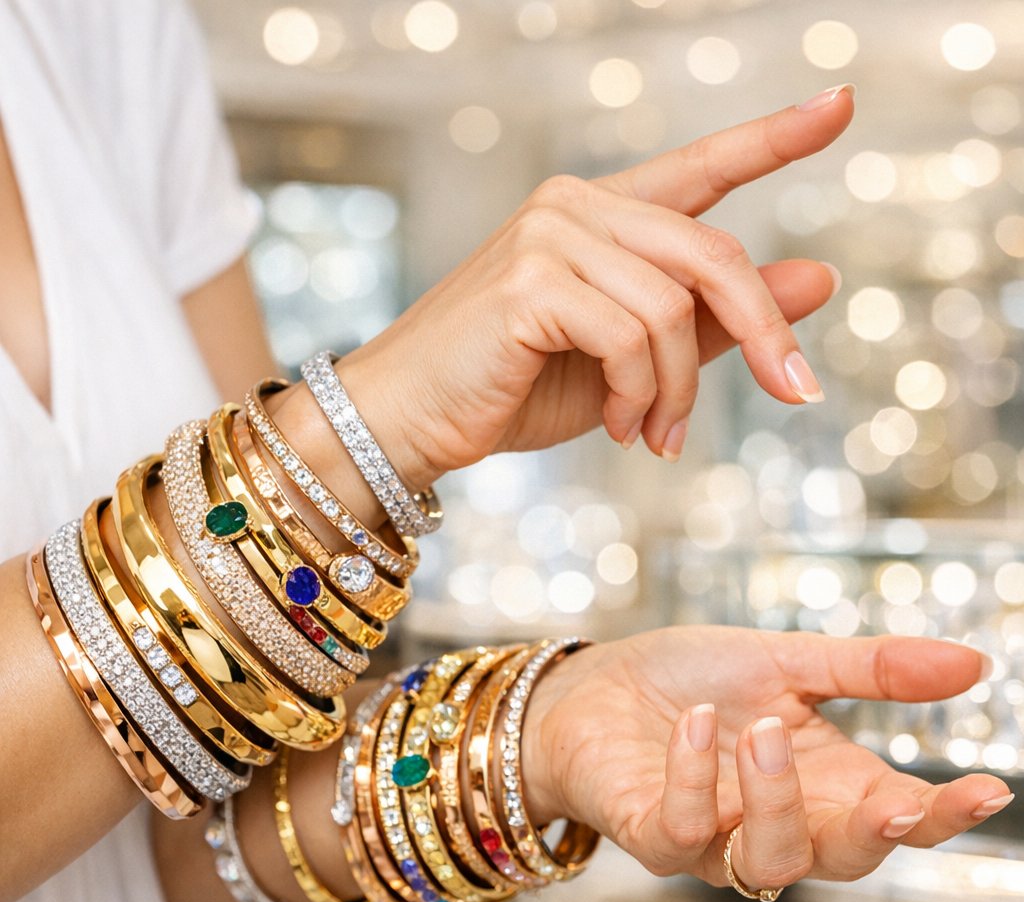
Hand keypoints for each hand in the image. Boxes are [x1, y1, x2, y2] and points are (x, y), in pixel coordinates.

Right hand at [340, 85, 851, 487]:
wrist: (408, 421)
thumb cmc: (512, 389)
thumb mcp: (631, 362)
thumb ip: (712, 322)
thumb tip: (819, 279)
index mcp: (599, 216)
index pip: (699, 168)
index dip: (771, 139)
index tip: (838, 108)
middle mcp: (574, 206)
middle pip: (710, 255)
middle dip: (763, 330)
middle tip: (796, 390)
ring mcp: (547, 236)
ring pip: (672, 308)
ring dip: (678, 389)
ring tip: (655, 436)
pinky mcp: (527, 282)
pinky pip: (628, 336)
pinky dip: (640, 394)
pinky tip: (623, 427)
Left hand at [521, 627, 1012, 890]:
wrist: (592, 682)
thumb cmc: (688, 677)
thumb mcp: (781, 659)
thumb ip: (867, 669)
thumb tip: (974, 664)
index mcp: (820, 778)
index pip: (895, 813)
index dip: (943, 814)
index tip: (989, 792)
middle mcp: (773, 819)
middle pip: (846, 858)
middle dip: (877, 836)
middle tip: (897, 802)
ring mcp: (713, 836)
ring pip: (770, 861)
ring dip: (775, 800)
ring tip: (761, 730)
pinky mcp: (652, 835)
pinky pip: (685, 831)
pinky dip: (694, 777)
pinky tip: (694, 721)